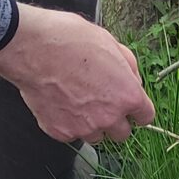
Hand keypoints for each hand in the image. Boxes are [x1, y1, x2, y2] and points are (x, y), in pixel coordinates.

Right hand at [0, 4, 154, 144]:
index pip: (145, 117)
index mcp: (127, 95)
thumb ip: (128, 67)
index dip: (137, 110)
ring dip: (92, 124)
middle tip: (101, 102)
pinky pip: (71, 135)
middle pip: (122, 134)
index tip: (130, 107)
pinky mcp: (61, 133)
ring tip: (77, 101)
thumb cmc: (70, 40)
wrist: (33, 48)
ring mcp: (84, 128)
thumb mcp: (110, 43)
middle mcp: (109, 117)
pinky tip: (60, 102)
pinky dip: (68, 123)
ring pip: (96, 137)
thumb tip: (132, 80)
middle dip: (115, 120)